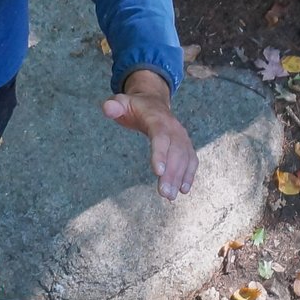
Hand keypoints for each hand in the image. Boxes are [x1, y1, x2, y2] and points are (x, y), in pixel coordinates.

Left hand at [101, 69, 197, 199]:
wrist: (153, 102)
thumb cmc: (134, 106)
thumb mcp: (121, 103)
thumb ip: (113, 106)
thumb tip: (108, 108)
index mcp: (157, 119)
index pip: (160, 137)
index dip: (160, 154)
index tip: (158, 172)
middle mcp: (173, 128)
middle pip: (175, 152)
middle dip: (171, 174)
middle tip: (164, 194)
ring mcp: (182, 137)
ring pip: (184, 158)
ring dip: (179, 178)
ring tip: (170, 197)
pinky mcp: (185, 145)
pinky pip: (191, 160)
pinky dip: (189, 174)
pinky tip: (183, 190)